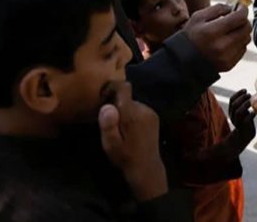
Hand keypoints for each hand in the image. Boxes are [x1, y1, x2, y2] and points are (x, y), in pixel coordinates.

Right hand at [99, 81, 166, 200]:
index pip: (124, 88)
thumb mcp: (111, 145)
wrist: (146, 169)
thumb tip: (107, 106)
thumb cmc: (125, 157)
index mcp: (133, 114)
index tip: (102, 96)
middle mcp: (144, 109)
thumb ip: (108, 125)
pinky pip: (139, 110)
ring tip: (118, 127)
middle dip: (116, 104)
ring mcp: (150, 113)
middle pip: (126, 97)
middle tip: (107, 120)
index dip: (112, 87)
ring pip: (132, 104)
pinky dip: (131, 115)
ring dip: (124, 111)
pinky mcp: (154, 117)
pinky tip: (129, 130)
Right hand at [183, 4, 251, 71]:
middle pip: (246, 29)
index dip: (243, 10)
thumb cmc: (191, 35)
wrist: (183, 60)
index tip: (241, 7)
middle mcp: (221, 45)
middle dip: (244, 20)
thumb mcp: (198, 17)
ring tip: (232, 30)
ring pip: (246, 39)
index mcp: (212, 31)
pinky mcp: (229, 65)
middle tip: (238, 18)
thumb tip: (233, 7)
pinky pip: (242, 50)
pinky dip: (239, 43)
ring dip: (242, 32)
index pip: (239, 18)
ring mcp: (226, 57)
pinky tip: (229, 41)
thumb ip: (217, 8)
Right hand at [228, 89, 254, 144]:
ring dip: (245, 105)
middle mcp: (233, 117)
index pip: (231, 100)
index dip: (238, 94)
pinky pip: (246, 121)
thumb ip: (243, 105)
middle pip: (234, 105)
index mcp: (231, 112)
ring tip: (252, 102)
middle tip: (249, 95)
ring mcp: (238, 123)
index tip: (245, 90)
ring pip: (238, 112)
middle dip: (242, 98)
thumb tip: (250, 94)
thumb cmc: (246, 122)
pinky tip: (254, 112)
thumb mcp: (243, 112)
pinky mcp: (244, 129)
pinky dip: (250, 115)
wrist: (244, 138)